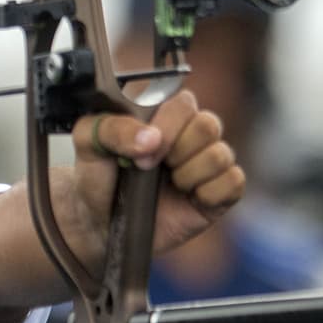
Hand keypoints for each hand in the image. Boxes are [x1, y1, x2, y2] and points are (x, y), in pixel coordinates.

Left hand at [70, 89, 244, 255]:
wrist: (98, 219)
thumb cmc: (96, 174)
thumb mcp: (87, 142)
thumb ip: (111, 128)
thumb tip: (150, 138)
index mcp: (162, 113)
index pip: (184, 103)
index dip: (166, 128)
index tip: (141, 152)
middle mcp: (190, 133)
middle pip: (209, 125)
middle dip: (177, 150)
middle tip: (150, 167)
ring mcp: (207, 162)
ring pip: (222, 154)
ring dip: (190, 173)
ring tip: (169, 184)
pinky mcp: (219, 192)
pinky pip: (234, 182)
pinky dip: (210, 192)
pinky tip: (189, 197)